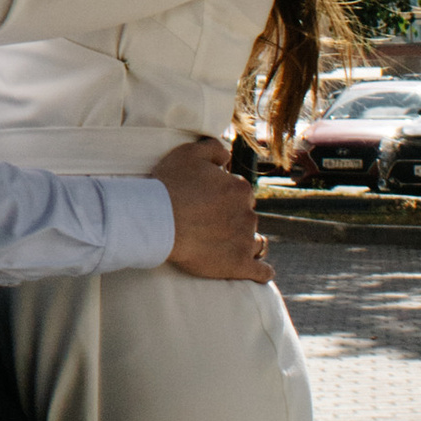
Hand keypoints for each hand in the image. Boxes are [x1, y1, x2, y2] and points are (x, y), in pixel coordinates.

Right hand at [156, 137, 269, 281]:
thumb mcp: (189, 153)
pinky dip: (261, 271)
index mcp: (240, 188)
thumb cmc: (170, 186)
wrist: (158, 221)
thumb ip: (214, 148)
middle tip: (211, 225)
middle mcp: (248, 213)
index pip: (240, 193)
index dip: (225, 197)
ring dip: (247, 243)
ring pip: (256, 242)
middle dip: (234, 219)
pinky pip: (262, 271)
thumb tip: (228, 156)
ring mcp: (245, 241)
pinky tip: (259, 271)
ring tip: (229, 247)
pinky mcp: (240, 265)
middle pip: (247, 217)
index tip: (209, 203)